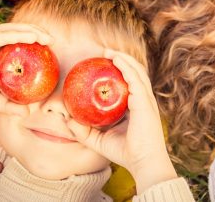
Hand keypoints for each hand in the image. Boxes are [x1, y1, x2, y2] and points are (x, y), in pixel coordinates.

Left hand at [0, 23, 53, 116]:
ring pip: (14, 28)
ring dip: (33, 30)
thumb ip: (6, 106)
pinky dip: (29, 35)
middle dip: (32, 30)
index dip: (17, 34)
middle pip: (10, 28)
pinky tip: (42, 42)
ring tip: (50, 40)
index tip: (35, 39)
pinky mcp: (2, 40)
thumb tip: (26, 113)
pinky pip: (16, 33)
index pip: (0, 36)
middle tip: (49, 40)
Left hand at [67, 49, 176, 194]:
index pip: (131, 81)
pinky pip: (136, 79)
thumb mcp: (100, 141)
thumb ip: (85, 131)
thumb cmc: (126, 152)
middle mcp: (143, 99)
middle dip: (122, 59)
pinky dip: (127, 67)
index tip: (105, 62)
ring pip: (137, 71)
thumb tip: (67, 120)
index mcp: (137, 105)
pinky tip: (117, 60)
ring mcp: (146, 99)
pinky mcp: (145, 102)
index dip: (121, 69)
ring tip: (109, 52)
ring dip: (124, 58)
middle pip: (136, 71)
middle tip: (105, 52)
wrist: (143, 163)